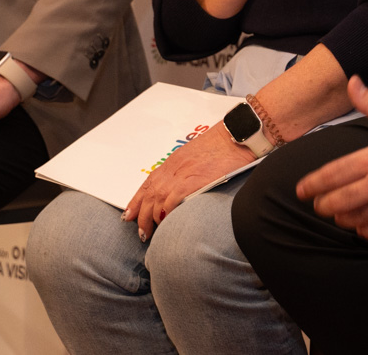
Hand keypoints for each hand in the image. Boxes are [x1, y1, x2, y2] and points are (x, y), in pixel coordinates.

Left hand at [124, 120, 248, 238]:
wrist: (237, 134)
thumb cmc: (223, 144)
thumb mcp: (198, 155)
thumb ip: (187, 169)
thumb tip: (182, 185)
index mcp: (174, 161)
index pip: (148, 183)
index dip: (136, 201)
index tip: (129, 214)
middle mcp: (174, 168)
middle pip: (149, 195)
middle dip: (141, 216)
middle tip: (141, 232)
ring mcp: (182, 174)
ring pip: (156, 200)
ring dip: (151, 218)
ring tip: (150, 233)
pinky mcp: (193, 181)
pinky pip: (172, 200)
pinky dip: (166, 212)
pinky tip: (165, 221)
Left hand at [293, 76, 367, 240]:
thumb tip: (352, 82)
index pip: (331, 176)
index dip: (311, 185)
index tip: (301, 190)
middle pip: (336, 203)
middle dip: (323, 204)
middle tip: (320, 202)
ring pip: (352, 220)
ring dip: (342, 217)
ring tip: (340, 212)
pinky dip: (363, 230)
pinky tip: (362, 223)